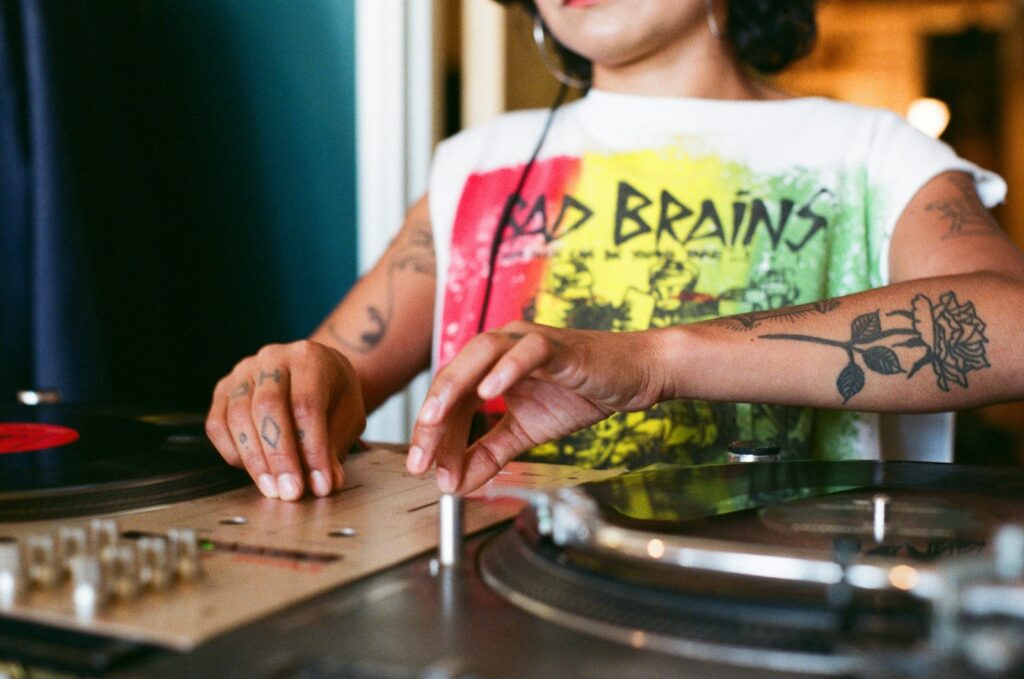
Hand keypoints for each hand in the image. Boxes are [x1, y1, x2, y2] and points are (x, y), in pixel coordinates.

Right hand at [205, 340, 365, 500]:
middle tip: (291, 492)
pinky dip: (234, 453)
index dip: (312, 449)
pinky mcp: (223, 390)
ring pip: (238, 416)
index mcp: (309, 358)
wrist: (314, 371)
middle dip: (280, 457)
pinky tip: (254, 472)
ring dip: (256, 460)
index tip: (320, 483)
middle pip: (268, 407)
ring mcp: (243, 372)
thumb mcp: (348, 415)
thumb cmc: (333, 393)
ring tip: (274, 489)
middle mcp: (272, 358)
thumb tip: (326, 482)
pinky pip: (217, 425)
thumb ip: (336, 446)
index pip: (307, 405)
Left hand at [406, 321, 664, 493]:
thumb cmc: (580, 393)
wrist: (633, 375)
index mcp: (489, 366)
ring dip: (453, 388)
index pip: (449, 399)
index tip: (422, 469)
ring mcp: (527, 342)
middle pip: (453, 376)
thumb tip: (456, 484)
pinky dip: (506, 370)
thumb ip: (490, 454)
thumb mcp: (527, 432)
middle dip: (432, 419)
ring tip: (435, 420)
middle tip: (422, 460)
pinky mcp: (557, 346)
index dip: (432, 434)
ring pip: (480, 354)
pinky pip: (527, 352)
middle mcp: (501, 347)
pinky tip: (490, 392)